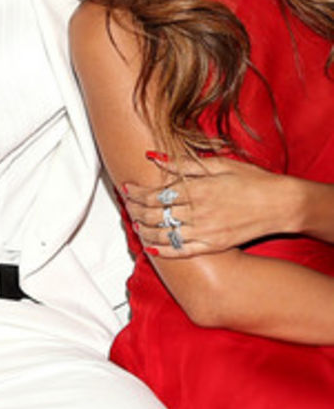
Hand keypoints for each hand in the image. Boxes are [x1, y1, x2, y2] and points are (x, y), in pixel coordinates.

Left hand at [122, 154, 292, 257]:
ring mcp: (205, 231)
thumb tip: (154, 157)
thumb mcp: (219, 164)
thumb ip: (184, 164)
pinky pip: (182, 251)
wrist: (280, 204)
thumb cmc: (252, 180)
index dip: (137, 193)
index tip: (127, 189)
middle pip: (155, 214)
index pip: (156, 194)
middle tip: (127, 207)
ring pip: (164, 234)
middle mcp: (199, 211)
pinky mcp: (214, 246)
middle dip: (135, 211)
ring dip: (145, 230)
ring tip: (135, 224)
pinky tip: (152, 247)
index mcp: (198, 188)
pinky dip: (163, 250)